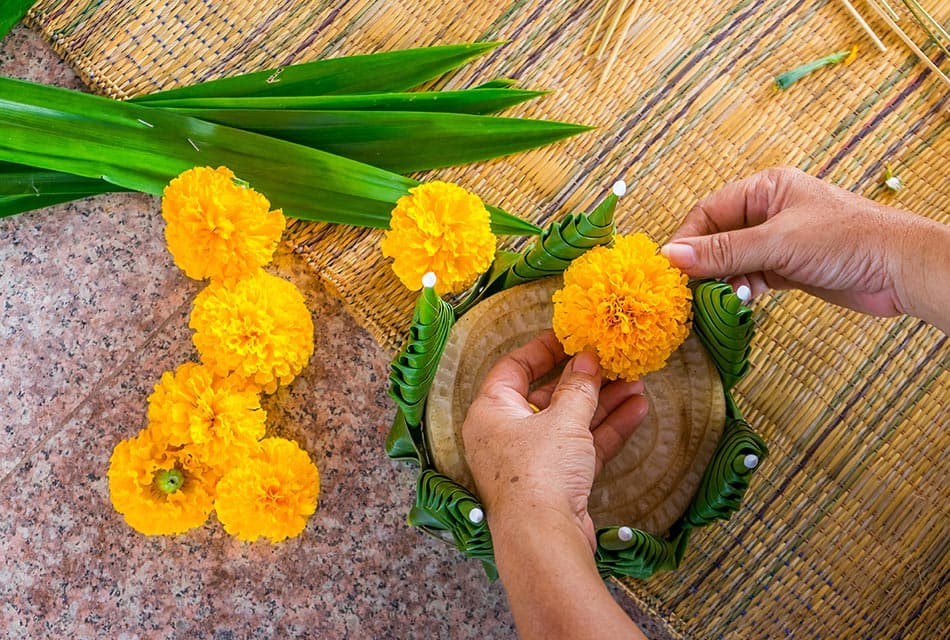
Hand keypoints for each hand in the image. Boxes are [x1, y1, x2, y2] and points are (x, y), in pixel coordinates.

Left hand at [461, 330, 647, 549]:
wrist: (544, 539)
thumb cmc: (540, 472)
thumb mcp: (563, 420)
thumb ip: (579, 386)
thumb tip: (587, 359)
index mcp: (491, 412)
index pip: (513, 368)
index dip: (543, 349)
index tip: (571, 336)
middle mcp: (506, 434)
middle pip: (546, 396)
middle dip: (583, 379)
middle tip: (612, 360)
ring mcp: (532, 459)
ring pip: (569, 422)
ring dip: (602, 402)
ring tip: (636, 382)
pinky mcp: (556, 482)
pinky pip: (581, 447)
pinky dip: (606, 429)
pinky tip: (637, 410)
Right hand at [660, 166, 949, 329]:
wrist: (901, 269)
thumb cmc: (846, 240)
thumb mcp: (778, 243)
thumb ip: (723, 251)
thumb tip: (671, 257)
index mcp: (765, 189)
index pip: (709, 212)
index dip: (687, 240)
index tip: (670, 269)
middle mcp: (769, 211)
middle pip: (717, 238)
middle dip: (704, 264)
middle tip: (689, 291)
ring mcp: (778, 241)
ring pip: (732, 261)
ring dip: (724, 281)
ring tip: (721, 299)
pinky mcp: (788, 268)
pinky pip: (750, 277)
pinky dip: (741, 290)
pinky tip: (742, 301)